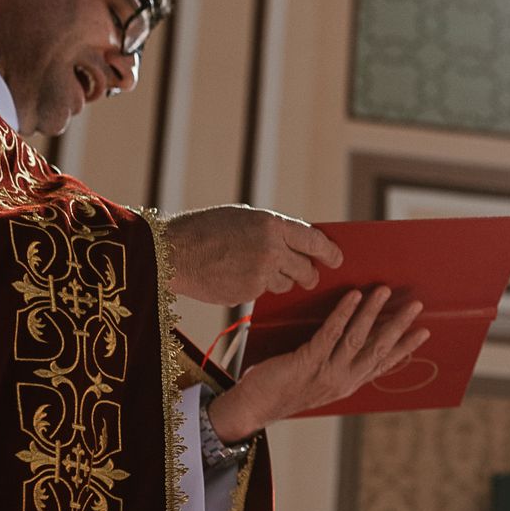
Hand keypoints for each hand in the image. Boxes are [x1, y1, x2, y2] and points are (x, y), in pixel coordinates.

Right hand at [165, 205, 343, 304]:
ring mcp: (260, 274)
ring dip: (279, 280)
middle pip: (305, 268)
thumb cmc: (206, 229)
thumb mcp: (243, 217)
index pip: (313, 240)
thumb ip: (271, 229)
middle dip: (309, 274)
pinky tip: (237, 276)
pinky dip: (256, 287)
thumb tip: (298, 243)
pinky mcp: (247, 293)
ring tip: (257, 269)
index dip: (329, 252)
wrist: (172, 252)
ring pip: (285, 284)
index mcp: (271, 224)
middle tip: (309, 276)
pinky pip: (263, 293)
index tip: (337, 259)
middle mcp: (271, 249)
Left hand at [208, 286, 425, 439]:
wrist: (253, 408)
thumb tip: (349, 334)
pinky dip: (344, 312)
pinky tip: (354, 296)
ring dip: (374, 312)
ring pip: (358, 338)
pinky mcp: (308, 362)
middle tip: (416, 305)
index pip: (383, 364)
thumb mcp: (316, 380)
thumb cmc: (281, 389)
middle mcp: (344, 380)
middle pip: (378, 349)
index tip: (424, 331)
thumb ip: (334, 363)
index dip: (405, 348)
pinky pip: (331, 333)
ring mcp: (327, 372)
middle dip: (399, 325)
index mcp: (348, 384)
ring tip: (385, 291)